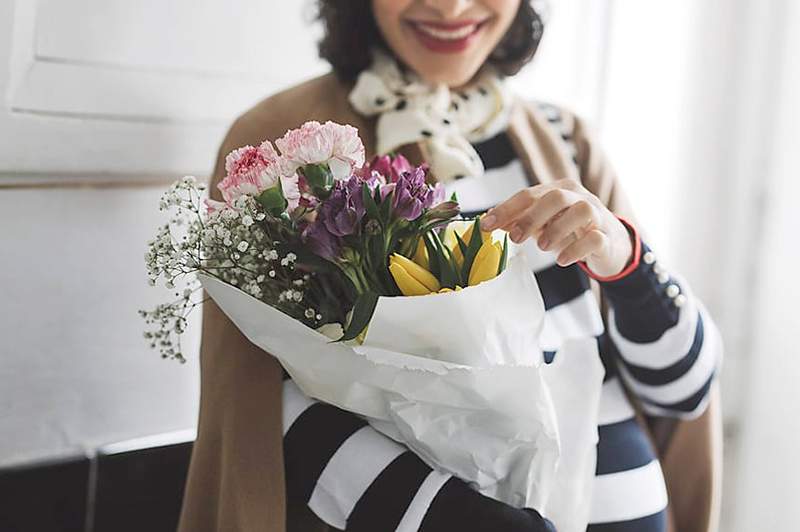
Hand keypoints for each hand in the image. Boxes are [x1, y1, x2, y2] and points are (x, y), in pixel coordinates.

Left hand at [480, 179, 633, 276]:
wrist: (610, 244)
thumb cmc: (571, 230)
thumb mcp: (544, 224)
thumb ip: (519, 221)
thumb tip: (488, 221)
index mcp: (559, 190)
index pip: (529, 194)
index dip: (506, 209)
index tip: (486, 225)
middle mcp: (579, 198)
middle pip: (556, 197)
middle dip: (532, 217)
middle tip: (516, 238)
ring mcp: (597, 215)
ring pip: (582, 211)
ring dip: (557, 229)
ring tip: (542, 248)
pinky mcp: (607, 236)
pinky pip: (595, 238)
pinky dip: (576, 249)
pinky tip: (562, 260)